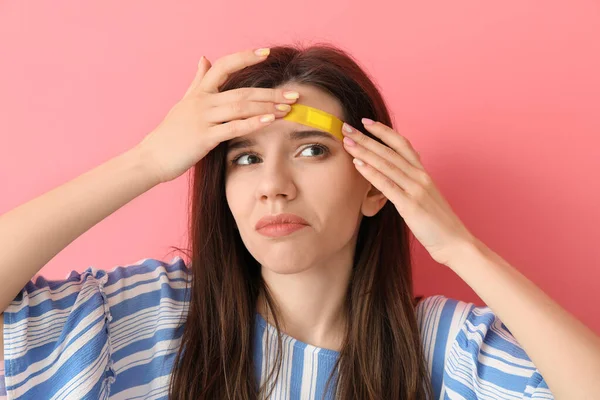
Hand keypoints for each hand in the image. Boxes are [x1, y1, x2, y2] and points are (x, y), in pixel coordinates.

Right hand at [135, 48, 298, 183]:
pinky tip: (270, 121)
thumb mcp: (183, 102)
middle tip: (294, 95)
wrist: (151, 157)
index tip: (266, 53)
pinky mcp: (204, 137)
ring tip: (288, 108)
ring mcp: (202, 118)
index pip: (223, 66)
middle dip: (270, 93)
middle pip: (241, 90)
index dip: (245, 57)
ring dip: (267, 107)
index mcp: (199, 92)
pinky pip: (233, 127)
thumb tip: (203, 57)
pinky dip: (253, 123)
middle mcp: (202, 101)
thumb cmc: (170, 134)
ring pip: (240, 106)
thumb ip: (197, 81)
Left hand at [341, 119, 475, 265]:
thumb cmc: (438, 222)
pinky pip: (387, 185)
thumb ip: (412, 182)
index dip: (383, 131)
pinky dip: (371, 172)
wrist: (455, 242)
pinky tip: (358, 164)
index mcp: (423, 172)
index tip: (366, 122)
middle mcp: (420, 176)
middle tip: (347, 128)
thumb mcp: (425, 196)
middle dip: (366, 138)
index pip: (402, 144)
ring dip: (364, 151)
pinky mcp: (410, 205)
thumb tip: (396, 175)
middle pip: (389, 151)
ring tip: (347, 142)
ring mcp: (415, 189)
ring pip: (386, 164)